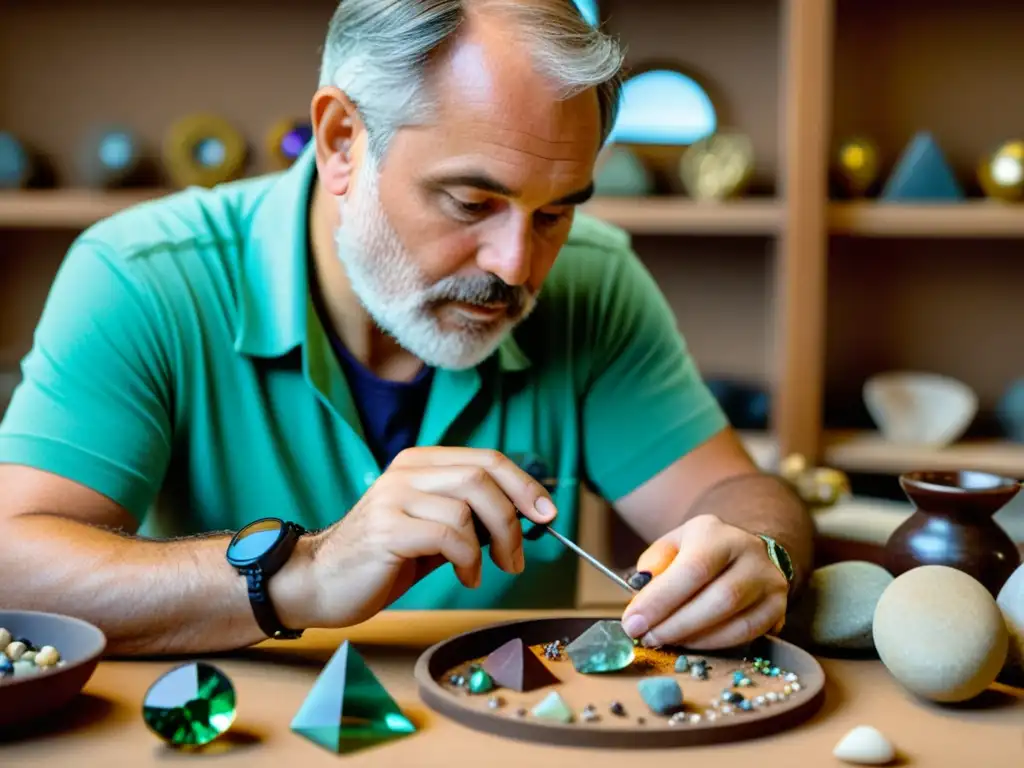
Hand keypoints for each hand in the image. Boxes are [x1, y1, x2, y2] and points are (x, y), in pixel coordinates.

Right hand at [289, 447, 556, 627]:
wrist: (320, 582)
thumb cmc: (383, 558)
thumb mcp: (432, 527)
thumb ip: (469, 515)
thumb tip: (526, 516)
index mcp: (420, 463)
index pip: (486, 459)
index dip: (523, 485)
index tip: (547, 514)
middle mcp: (407, 471)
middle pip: (481, 477)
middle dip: (513, 518)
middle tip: (518, 556)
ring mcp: (393, 498)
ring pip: (467, 506)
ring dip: (491, 545)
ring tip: (483, 572)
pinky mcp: (386, 529)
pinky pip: (447, 535)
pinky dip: (467, 559)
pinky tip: (465, 577)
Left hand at [619, 514, 787, 648]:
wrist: (742, 552)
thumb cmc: (698, 552)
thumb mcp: (671, 546)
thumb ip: (653, 565)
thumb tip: (640, 593)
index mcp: (716, 533)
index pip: (692, 570)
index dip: (660, 601)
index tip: (632, 623)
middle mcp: (750, 553)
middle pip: (717, 599)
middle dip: (675, 625)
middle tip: (646, 637)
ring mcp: (770, 581)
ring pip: (735, 622)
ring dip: (694, 639)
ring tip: (664, 640)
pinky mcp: (778, 607)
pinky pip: (748, 635)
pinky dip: (715, 644)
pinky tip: (691, 643)